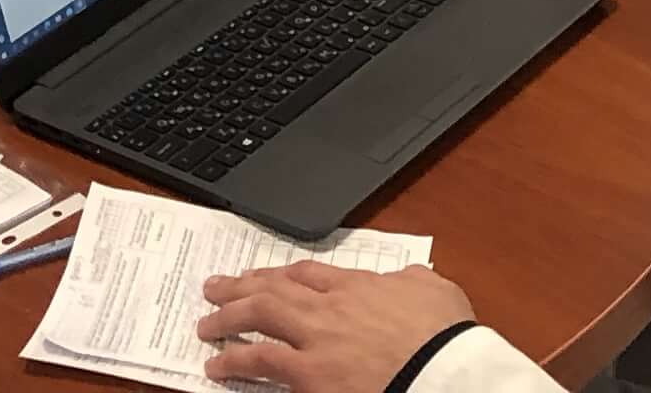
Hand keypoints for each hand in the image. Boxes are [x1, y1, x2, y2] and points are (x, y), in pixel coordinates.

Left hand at [196, 263, 479, 392]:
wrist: (443, 371)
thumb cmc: (445, 337)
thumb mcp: (435, 293)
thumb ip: (414, 281)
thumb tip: (410, 276)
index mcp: (360, 286)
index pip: (308, 273)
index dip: (280, 274)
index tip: (263, 277)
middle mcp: (330, 308)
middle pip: (273, 288)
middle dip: (240, 287)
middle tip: (214, 288)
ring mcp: (316, 341)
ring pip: (259, 319)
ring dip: (227, 319)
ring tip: (205, 325)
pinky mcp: (308, 377)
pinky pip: (260, 364)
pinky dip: (234, 362)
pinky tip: (216, 365)